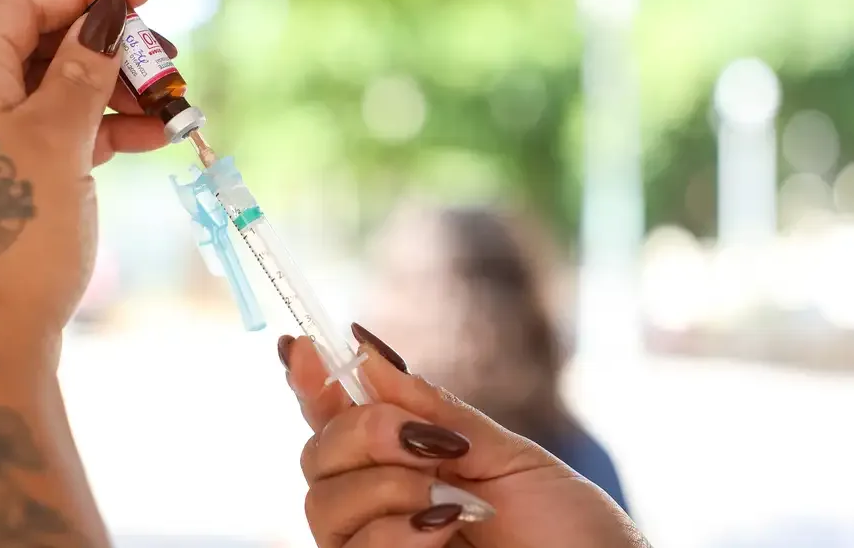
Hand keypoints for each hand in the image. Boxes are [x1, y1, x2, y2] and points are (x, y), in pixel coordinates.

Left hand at [0, 0, 177, 547]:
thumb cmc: (12, 232)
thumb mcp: (56, 138)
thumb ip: (84, 69)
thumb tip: (108, 11)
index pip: (26, 2)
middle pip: (49, 42)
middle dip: (114, 43)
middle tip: (169, 53)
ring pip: (66, 88)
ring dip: (121, 89)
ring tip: (174, 102)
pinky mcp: (19, 175)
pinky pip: (69, 130)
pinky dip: (111, 128)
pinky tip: (156, 136)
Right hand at [280, 326, 649, 547]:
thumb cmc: (571, 531)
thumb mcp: (506, 454)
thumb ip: (432, 410)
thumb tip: (368, 352)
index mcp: (408, 464)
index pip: (335, 420)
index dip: (310, 381)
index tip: (302, 346)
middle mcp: (380, 507)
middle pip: (315, 457)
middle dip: (363, 432)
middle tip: (431, 443)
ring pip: (323, 504)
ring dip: (388, 487)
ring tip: (454, 502)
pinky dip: (397, 532)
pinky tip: (446, 531)